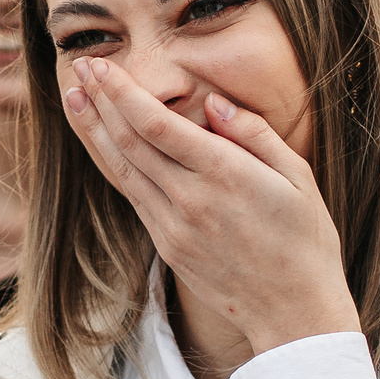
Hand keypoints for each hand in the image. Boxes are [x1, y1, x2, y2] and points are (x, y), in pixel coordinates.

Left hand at [63, 57, 357, 355]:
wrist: (293, 312)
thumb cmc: (305, 241)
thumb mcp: (297, 177)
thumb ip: (255, 134)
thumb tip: (214, 103)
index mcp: (224, 174)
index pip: (155, 124)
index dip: (121, 92)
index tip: (100, 66)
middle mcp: (190, 199)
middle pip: (128, 142)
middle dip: (99, 101)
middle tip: (79, 67)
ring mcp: (173, 226)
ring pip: (122, 170)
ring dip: (94, 131)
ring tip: (74, 98)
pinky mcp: (167, 246)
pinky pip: (133, 196)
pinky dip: (113, 164)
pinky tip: (103, 144)